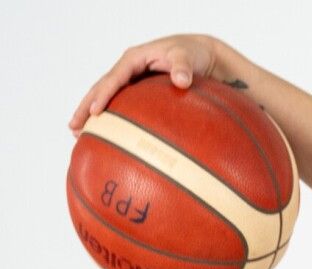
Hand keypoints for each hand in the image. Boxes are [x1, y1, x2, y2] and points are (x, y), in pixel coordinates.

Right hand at [68, 34, 220, 136]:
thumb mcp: (187, 56)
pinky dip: (109, 116)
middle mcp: (127, 69)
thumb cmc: (191, 53)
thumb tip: (182, 81)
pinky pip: (119, 103)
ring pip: (106, 97)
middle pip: (101, 88)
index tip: (95, 112)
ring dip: (90, 114)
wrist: (199, 53)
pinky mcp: (137, 90)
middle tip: (73, 127)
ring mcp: (130, 80)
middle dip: (85, 107)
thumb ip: (183, 67)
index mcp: (133, 59)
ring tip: (76, 133)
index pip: (113, 79)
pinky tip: (104, 134)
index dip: (103, 95)